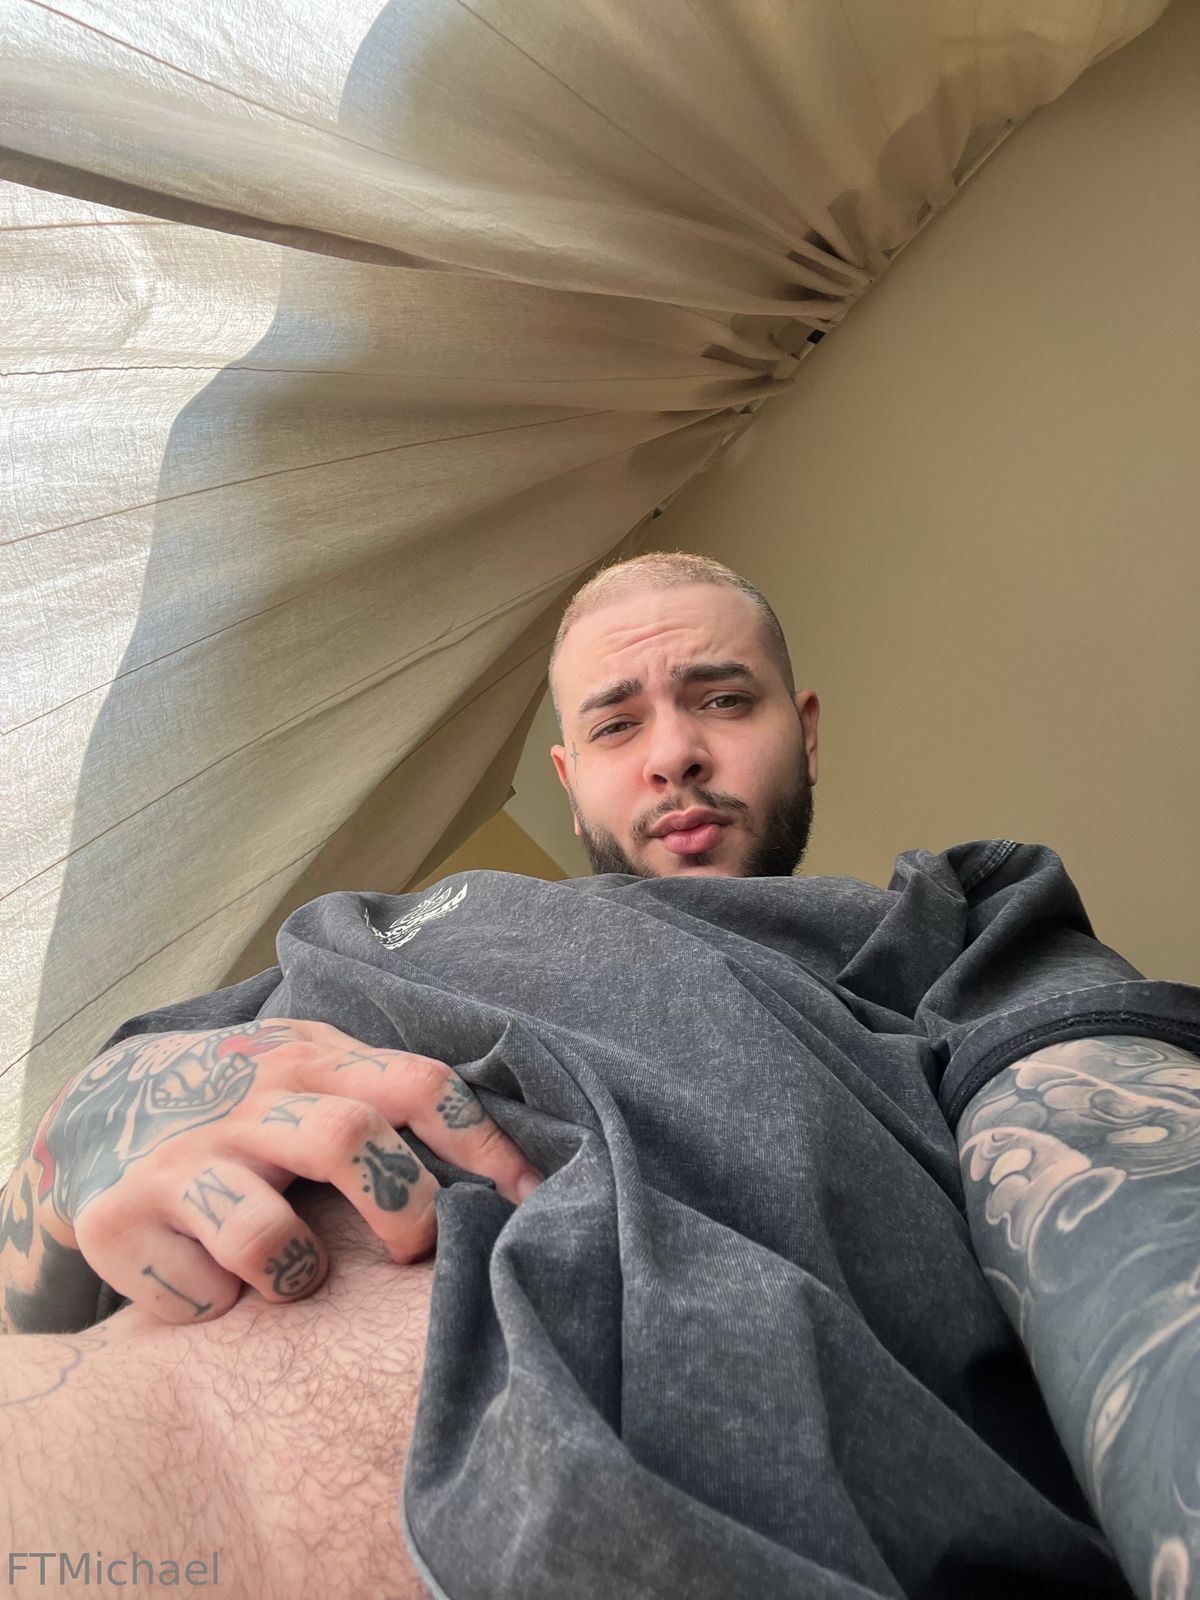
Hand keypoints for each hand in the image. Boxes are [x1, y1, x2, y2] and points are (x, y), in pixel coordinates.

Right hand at [22, 1019, 542, 1323]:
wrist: (103, 1110)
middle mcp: (249, 1101)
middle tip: (413, 1250)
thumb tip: (514, 1169)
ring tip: (296, 1278)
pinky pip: (202, 1295)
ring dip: (301, 1276)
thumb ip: (393, 1099)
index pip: (420, 1085)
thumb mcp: (318, 1076)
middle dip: (404, 1210)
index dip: (484, 1147)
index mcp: (314, 1059)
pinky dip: (222, 1305)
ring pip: (271, 1239)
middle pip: (353, 1142)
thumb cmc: (252, 1108)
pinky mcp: (118, 1219)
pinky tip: (215, 1285)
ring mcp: (181, 1161)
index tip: (530, 1200)